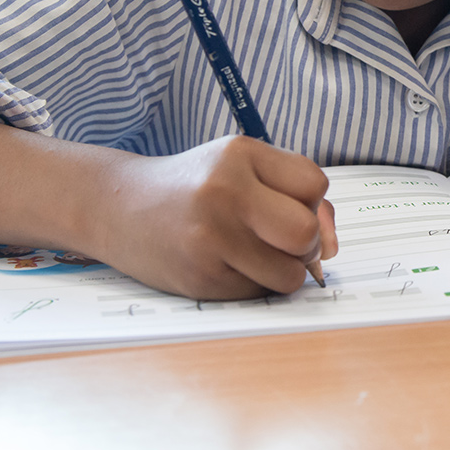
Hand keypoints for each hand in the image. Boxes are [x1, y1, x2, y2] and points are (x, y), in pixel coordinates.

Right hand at [86, 135, 338, 300]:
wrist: (119, 207)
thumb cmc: (195, 186)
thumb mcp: (241, 167)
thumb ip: (295, 193)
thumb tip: (330, 246)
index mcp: (239, 154)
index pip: (315, 185)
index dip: (310, 202)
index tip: (286, 204)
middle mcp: (223, 193)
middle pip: (305, 234)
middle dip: (305, 244)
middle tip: (281, 240)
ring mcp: (209, 239)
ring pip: (289, 275)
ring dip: (282, 271)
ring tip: (252, 253)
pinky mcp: (199, 279)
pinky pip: (258, 294)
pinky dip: (254, 285)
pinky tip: (226, 265)